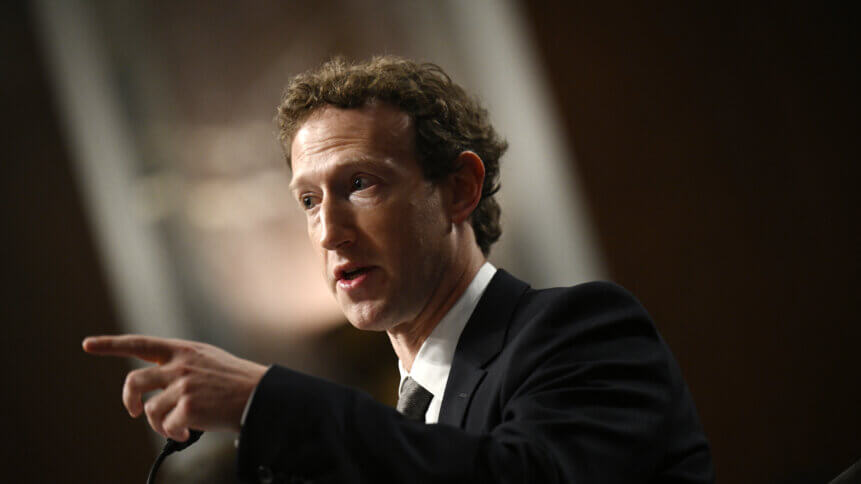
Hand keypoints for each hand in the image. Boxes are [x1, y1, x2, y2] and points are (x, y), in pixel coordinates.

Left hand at [82, 335, 266, 440]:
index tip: (88, 345)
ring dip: (158, 423)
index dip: (110, 344)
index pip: (139, 343)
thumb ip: (181, 365)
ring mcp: (182, 386)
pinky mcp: (187, 407)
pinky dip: (176, 432)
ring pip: (150, 410)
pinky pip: (168, 426)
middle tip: (135, 411)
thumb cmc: (237, 381)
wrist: (260, 395)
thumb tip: (158, 388)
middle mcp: (179, 365)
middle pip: (134, 381)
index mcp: (183, 350)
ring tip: (176, 426)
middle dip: (129, 400)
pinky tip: (191, 431)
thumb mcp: (208, 360)